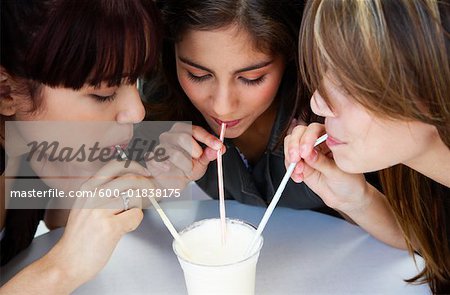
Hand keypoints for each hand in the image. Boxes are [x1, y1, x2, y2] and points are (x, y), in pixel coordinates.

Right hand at [46, 159, 151, 289]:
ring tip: (127, 218)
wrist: (67, 262)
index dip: (136, 168)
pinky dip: (136, 221)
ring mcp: (100, 210)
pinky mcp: (110, 227)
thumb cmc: (80, 237)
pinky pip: (136, 215)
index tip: (145, 175)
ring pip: (135, 197)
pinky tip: (125, 228)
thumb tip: (133, 182)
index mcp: (88, 187)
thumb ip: (104, 192)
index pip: (116, 165)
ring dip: (138, 207)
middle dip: (147, 185)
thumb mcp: (85, 206)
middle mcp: (93, 195)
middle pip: (131, 178)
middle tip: (153, 193)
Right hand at [145, 123, 224, 190]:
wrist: (172, 182)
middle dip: (195, 150)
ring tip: (186, 168)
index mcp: (183, 132)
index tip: (218, 146)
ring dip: (185, 165)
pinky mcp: (151, 158)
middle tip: (198, 158)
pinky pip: (158, 161)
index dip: (208, 138)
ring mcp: (160, 146)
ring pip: (174, 153)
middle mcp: (170, 136)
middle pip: (183, 137)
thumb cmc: (186, 168)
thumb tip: (219, 149)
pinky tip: (169, 169)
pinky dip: (166, 167)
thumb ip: (209, 155)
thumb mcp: (201, 163)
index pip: (195, 130)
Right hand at [284, 123, 370, 212]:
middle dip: (294, 146)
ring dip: (290, 157)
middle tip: (295, 160)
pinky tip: (298, 177)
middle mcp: (317, 142)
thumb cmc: (349, 181)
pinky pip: (289, 161)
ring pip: (290, 145)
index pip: (314, 129)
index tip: (305, 153)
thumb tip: (309, 154)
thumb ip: (322, 162)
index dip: (307, 138)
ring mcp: (307, 152)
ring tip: (298, 171)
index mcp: (330, 137)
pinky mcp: (300, 163)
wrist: (344, 197)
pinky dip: (290, 169)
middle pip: (298, 133)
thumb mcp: (337, 172)